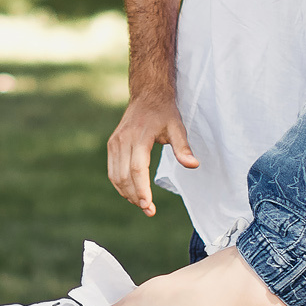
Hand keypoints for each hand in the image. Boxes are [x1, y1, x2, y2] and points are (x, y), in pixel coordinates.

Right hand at [106, 90, 196, 216]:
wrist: (147, 94)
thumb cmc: (164, 112)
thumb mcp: (177, 127)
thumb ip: (183, 148)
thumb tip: (193, 165)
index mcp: (139, 137)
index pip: (138, 169)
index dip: (142, 189)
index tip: (149, 206)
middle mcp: (123, 140)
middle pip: (125, 176)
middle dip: (136, 196)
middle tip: (149, 210)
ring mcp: (115, 143)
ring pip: (116, 176)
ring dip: (127, 193)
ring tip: (142, 204)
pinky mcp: (112, 145)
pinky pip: (112, 171)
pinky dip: (120, 185)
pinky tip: (131, 193)